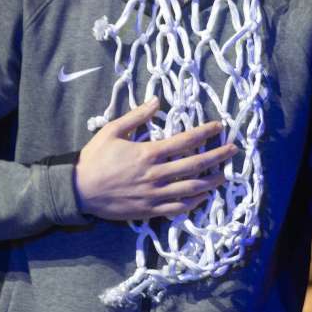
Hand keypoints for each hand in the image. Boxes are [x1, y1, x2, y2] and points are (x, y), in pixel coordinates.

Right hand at [73, 98, 237, 222]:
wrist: (78, 190)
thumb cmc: (94, 158)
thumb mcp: (111, 131)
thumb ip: (136, 116)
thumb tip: (156, 101)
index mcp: (147, 153)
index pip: (184, 141)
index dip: (204, 133)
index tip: (219, 127)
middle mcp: (155, 175)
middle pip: (194, 165)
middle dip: (217, 156)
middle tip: (233, 150)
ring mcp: (153, 195)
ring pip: (190, 189)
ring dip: (211, 181)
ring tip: (224, 174)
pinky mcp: (149, 210)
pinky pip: (177, 208)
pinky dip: (193, 203)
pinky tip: (203, 197)